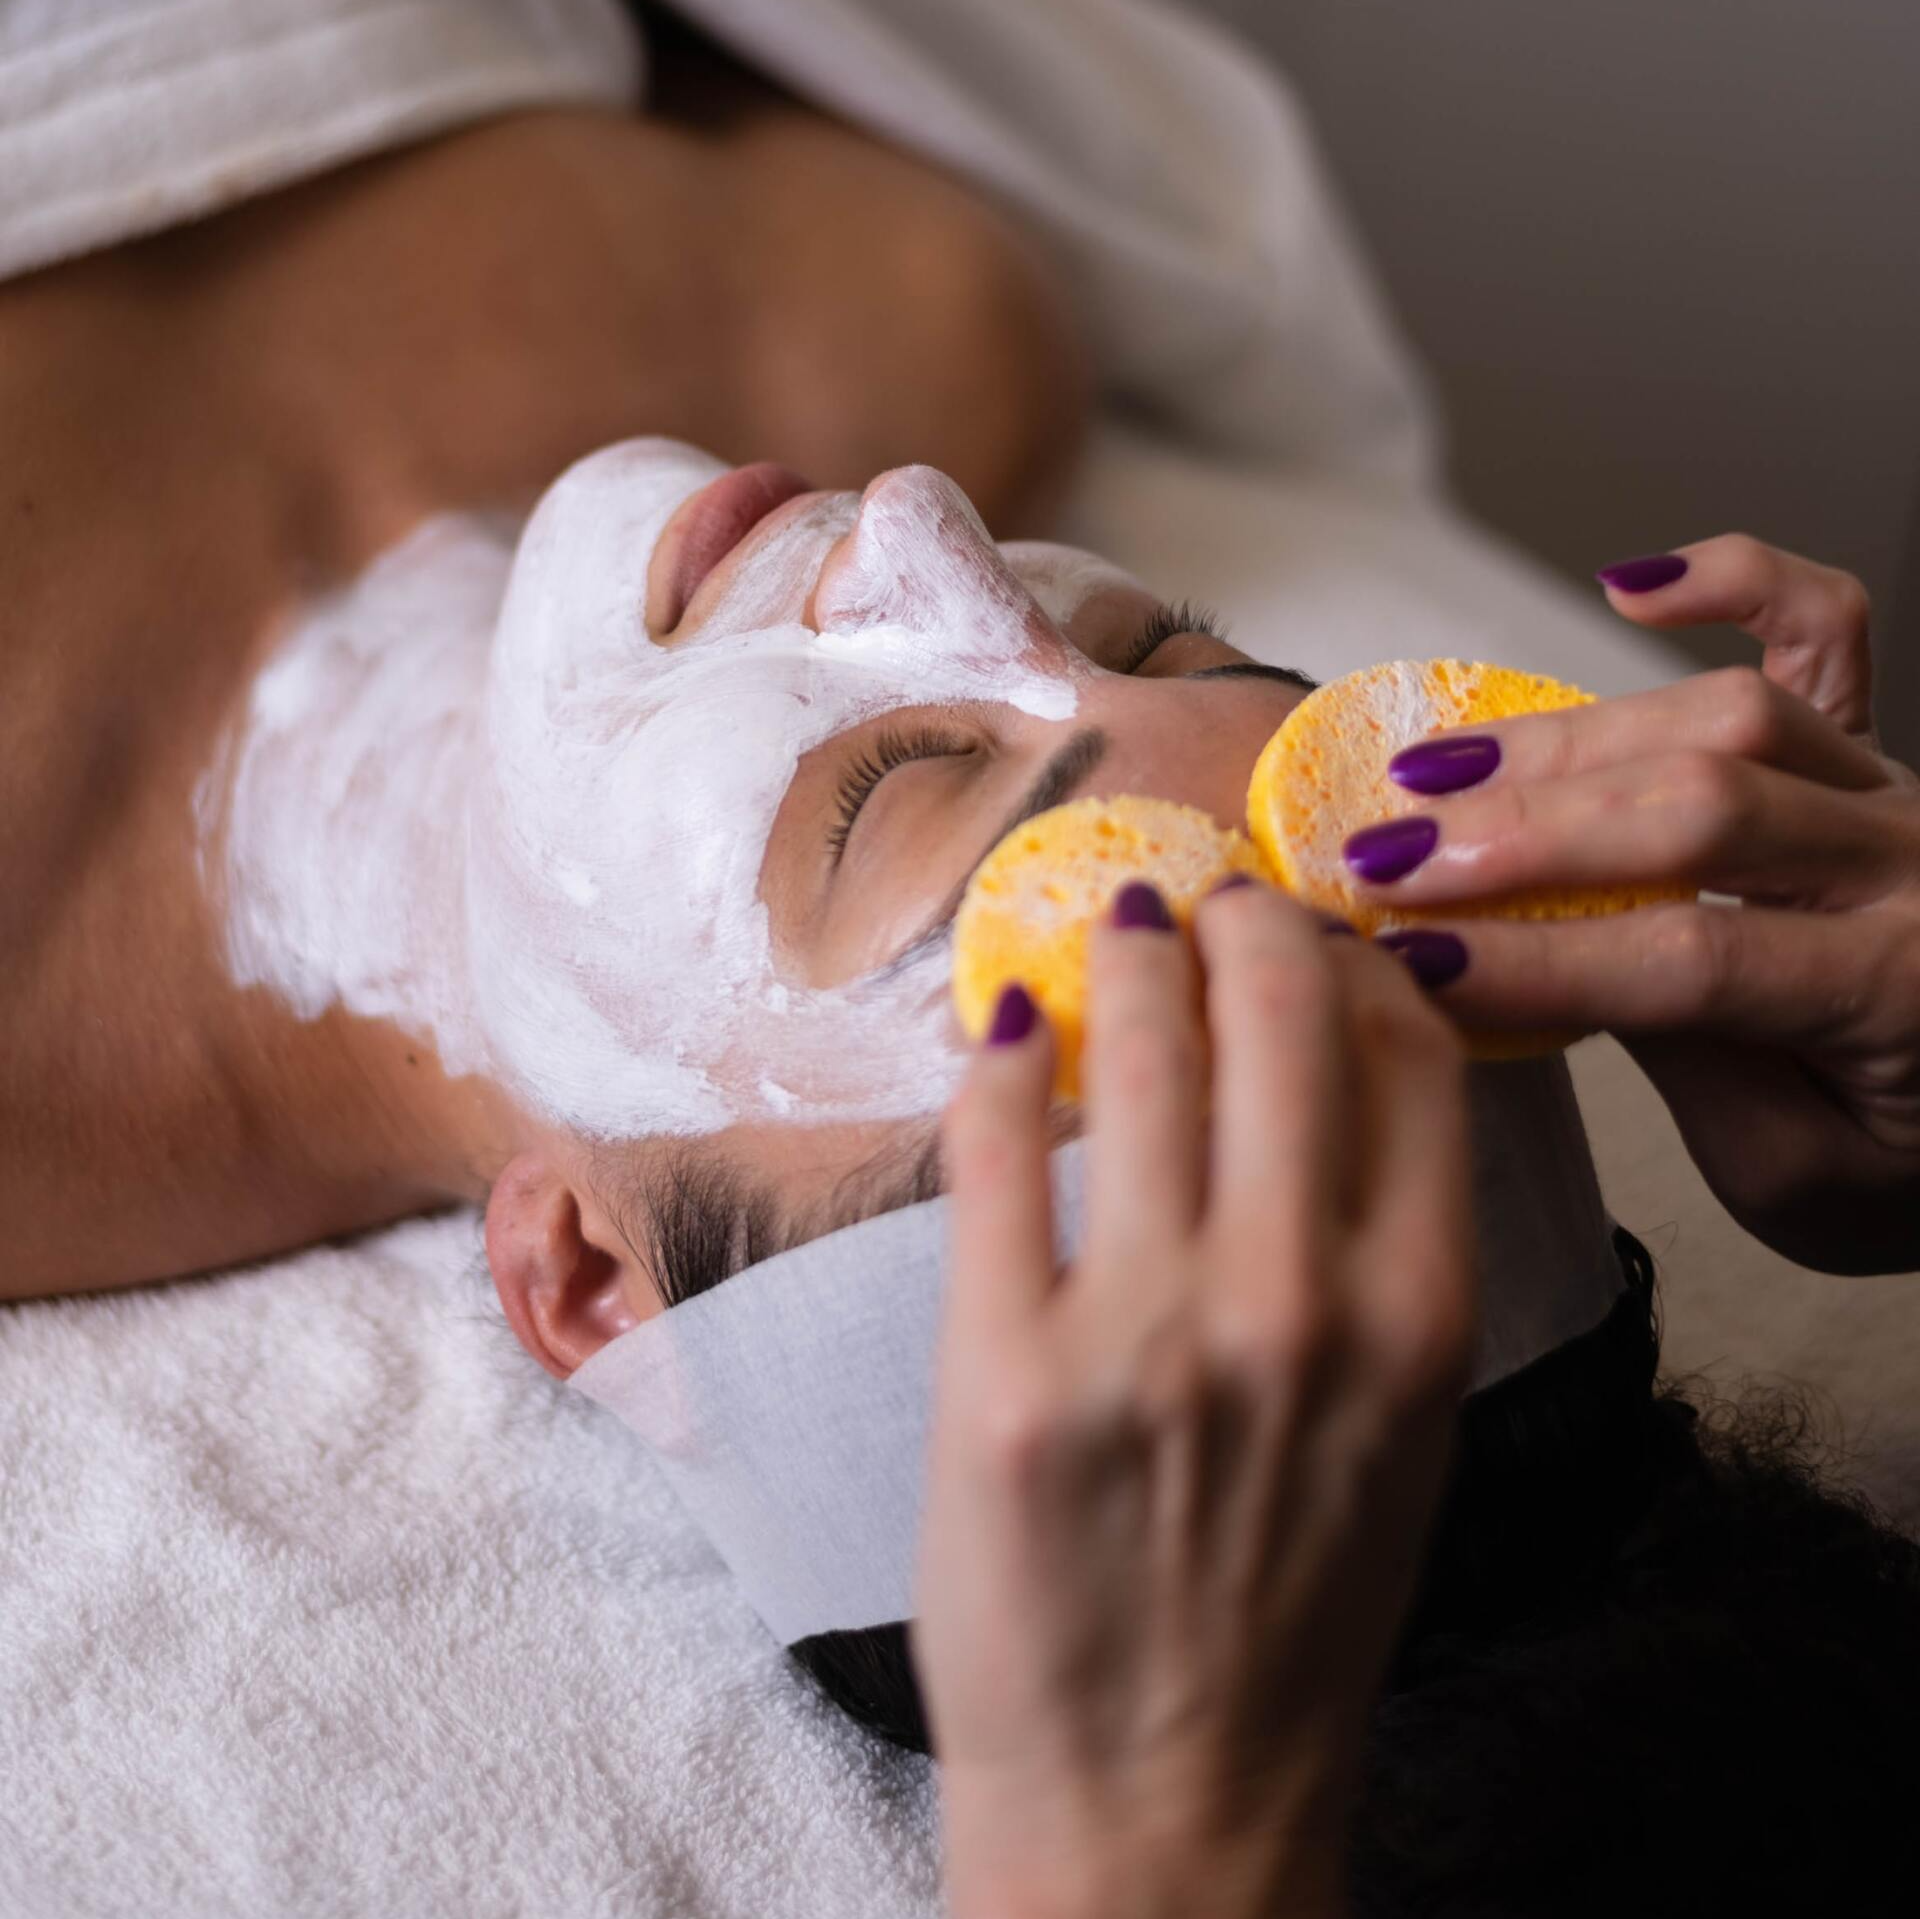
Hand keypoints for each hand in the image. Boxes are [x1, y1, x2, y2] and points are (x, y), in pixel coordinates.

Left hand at [915, 880, 1473, 1918]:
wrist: (1162, 1793)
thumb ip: (1386, 1248)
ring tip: (1112, 938)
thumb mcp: (1403, 1430)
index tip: (1309, 937)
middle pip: (1280, 1010)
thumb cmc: (1289, 1608)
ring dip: (1123, 959)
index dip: (1355, 963)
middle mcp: (1294, 1303)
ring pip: (1136, 1043)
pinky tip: (998, 1037)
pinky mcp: (998, 1366)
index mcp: (1418, 1316)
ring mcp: (1142, 1331)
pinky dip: (994, 1061)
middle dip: (1241, 922)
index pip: (1410, 1052)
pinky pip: (993, 1143)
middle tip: (1202, 907)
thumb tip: (1331, 1066)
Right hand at [1349, 534, 1919, 1273]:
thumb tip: (1529, 958)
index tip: (1409, 961)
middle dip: (1525, 832)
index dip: (1537, 957)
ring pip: (1729, 714)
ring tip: (1435, 772)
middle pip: (1701, 807)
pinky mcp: (1880, 743)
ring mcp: (1896, 787)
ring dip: (1565, 738)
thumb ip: (1680, 1065)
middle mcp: (1910, 865)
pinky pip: (1829, 627)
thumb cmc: (1902, 1159)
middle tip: (1390, 859)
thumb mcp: (1794, 1173)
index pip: (1690, 960)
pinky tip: (1631, 589)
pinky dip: (1737, 582)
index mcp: (1898, 991)